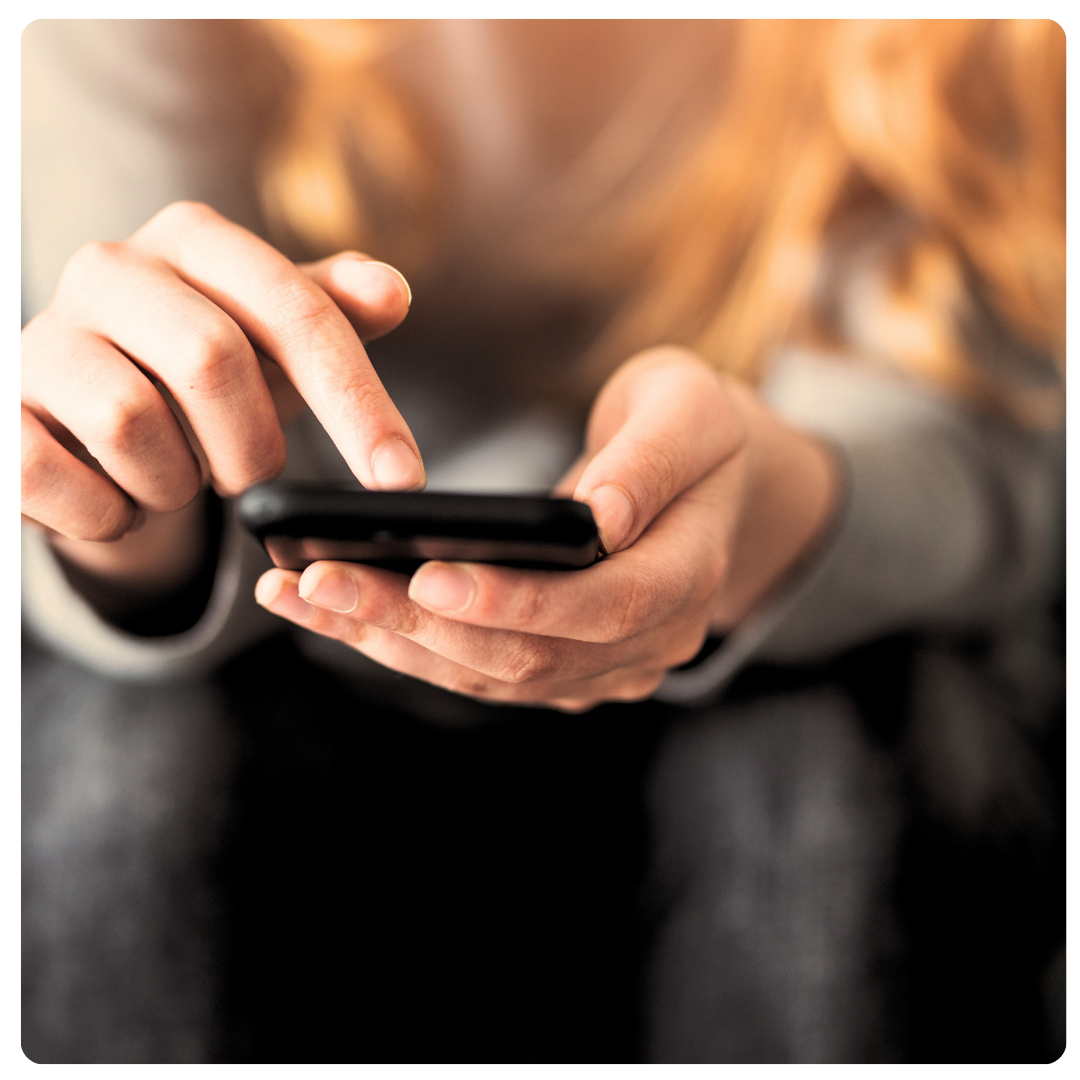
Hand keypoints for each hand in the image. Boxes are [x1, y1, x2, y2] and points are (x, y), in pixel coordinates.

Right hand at [22, 201, 423, 598]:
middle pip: (212, 362)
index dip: (358, 402)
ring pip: (133, 423)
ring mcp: (42, 336)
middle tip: (249, 472)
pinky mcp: (0, 409)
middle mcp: (111, 268)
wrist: (91, 417)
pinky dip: (108, 513)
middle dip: (251, 445)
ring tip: (174, 474)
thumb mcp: (278, 342)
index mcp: (195, 241)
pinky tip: (119, 500)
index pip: (297, 313)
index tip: (401, 479)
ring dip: (176, 481)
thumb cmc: (203, 374)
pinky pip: (54, 476)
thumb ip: (333, 314)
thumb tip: (393, 290)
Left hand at [254, 347, 838, 710]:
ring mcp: (600, 666)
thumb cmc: (694, 429)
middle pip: (527, 657)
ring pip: (488, 675)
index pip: (603, 609)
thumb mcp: (689, 411)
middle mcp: (647, 643)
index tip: (428, 574)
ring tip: (302, 596)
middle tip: (322, 582)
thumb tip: (597, 514)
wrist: (702, 480)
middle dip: (418, 625)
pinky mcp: (558, 665)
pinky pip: (475, 668)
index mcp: (688, 578)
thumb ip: (650, 461)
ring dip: (392, 642)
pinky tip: (335, 610)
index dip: (516, 601)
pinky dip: (402, 642)